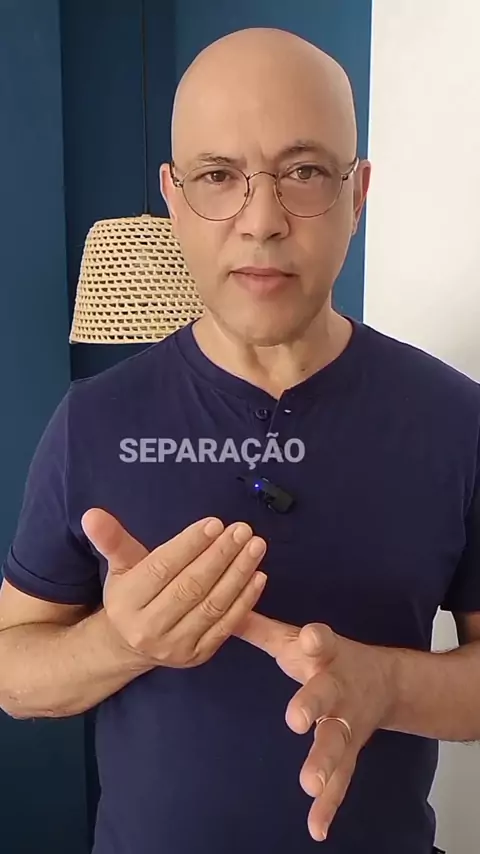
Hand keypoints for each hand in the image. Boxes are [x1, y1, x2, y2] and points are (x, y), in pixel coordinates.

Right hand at [81, 509, 267, 668]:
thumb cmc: (130, 595)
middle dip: (221, 556)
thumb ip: (111, 540)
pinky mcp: (198, 656)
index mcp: (127, 601)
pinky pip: (226, 626)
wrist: (130, 646)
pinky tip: (258, 576)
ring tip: (255, 547)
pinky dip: (245, 600)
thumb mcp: (118, 566)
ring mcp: (176, 646)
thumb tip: (91, 514)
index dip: (190, 546)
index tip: (215, 524)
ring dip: (238, 574)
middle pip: (191, 586)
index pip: (162, 569)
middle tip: (242, 531)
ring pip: (213, 605)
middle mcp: (149, 627)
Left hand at [237, 613, 395, 841]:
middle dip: (312, 705)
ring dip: (323, 762)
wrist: (385, 681)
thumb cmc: (326, 656)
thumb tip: (224, 613)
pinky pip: (341, 779)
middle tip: (296, 720)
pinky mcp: (350, 751)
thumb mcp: (296, 639)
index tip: (311, 638)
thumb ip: (260, 629)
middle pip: (326, 695)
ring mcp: (346, 721)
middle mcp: (338, 687)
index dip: (316, 640)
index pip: (322, 641)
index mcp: (326, 654)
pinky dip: (329, 804)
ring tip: (308, 784)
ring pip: (336, 741)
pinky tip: (316, 828)